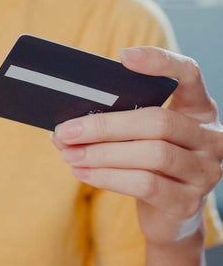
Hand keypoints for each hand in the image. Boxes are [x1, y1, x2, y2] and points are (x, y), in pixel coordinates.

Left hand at [52, 47, 222, 247]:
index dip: (160, 62)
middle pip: (157, 121)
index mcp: (197, 110)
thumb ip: (112, 124)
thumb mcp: (135, 138)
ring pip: (151, 154)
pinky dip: (107, 177)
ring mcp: (204, 171)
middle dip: (104, 125)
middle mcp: (209, 137)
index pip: (189, 75)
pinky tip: (82, 173)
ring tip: (69, 154)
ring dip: (101, 154)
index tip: (123, 56)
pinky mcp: (188, 201)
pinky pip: (146, 184)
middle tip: (66, 131)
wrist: (166, 215)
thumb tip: (64, 126)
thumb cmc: (144, 164)